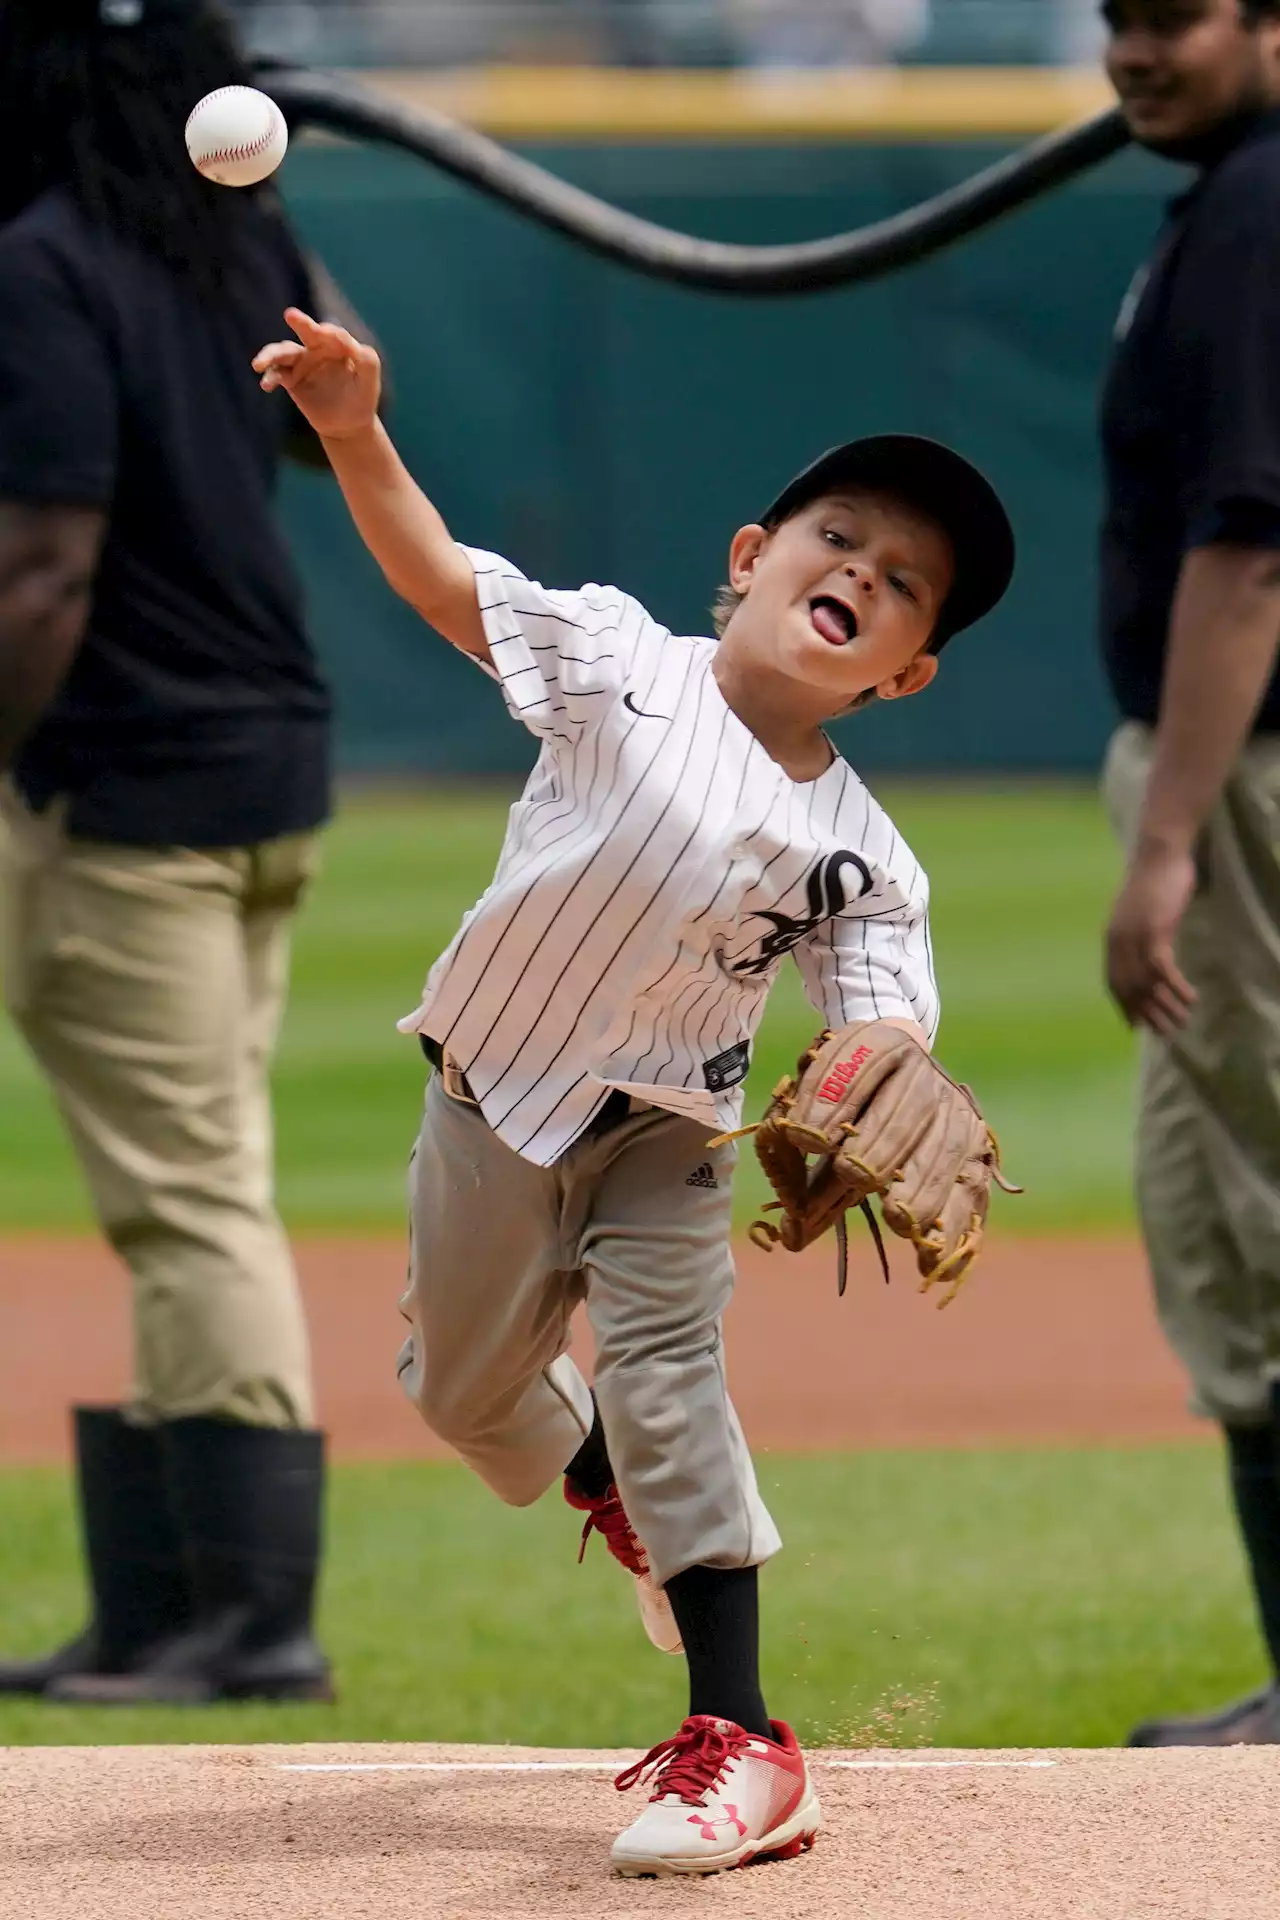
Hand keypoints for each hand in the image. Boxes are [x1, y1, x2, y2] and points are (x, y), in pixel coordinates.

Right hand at [252, 308, 381, 440]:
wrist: (348, 425)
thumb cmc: (362, 396)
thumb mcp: (370, 377)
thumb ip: (366, 358)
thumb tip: (351, 344)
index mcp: (338, 343)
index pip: (333, 334)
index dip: (331, 334)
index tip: (327, 334)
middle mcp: (317, 348)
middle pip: (306, 332)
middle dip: (299, 322)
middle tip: (290, 315)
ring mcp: (301, 363)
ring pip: (283, 352)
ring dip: (270, 355)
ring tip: (258, 364)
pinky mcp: (290, 379)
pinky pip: (276, 374)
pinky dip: (270, 377)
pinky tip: (266, 385)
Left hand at [1105, 842, 1197, 1032]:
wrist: (1159, 853)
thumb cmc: (1153, 881)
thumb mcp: (1140, 913)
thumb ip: (1138, 934)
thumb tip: (1146, 953)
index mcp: (1111, 938)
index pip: (1113, 982)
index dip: (1123, 1006)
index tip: (1134, 1025)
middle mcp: (1118, 942)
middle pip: (1129, 988)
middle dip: (1146, 1014)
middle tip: (1163, 1033)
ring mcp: (1134, 937)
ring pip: (1147, 984)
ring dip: (1165, 1007)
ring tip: (1181, 1023)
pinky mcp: (1154, 930)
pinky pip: (1162, 969)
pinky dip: (1176, 988)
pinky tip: (1190, 999)